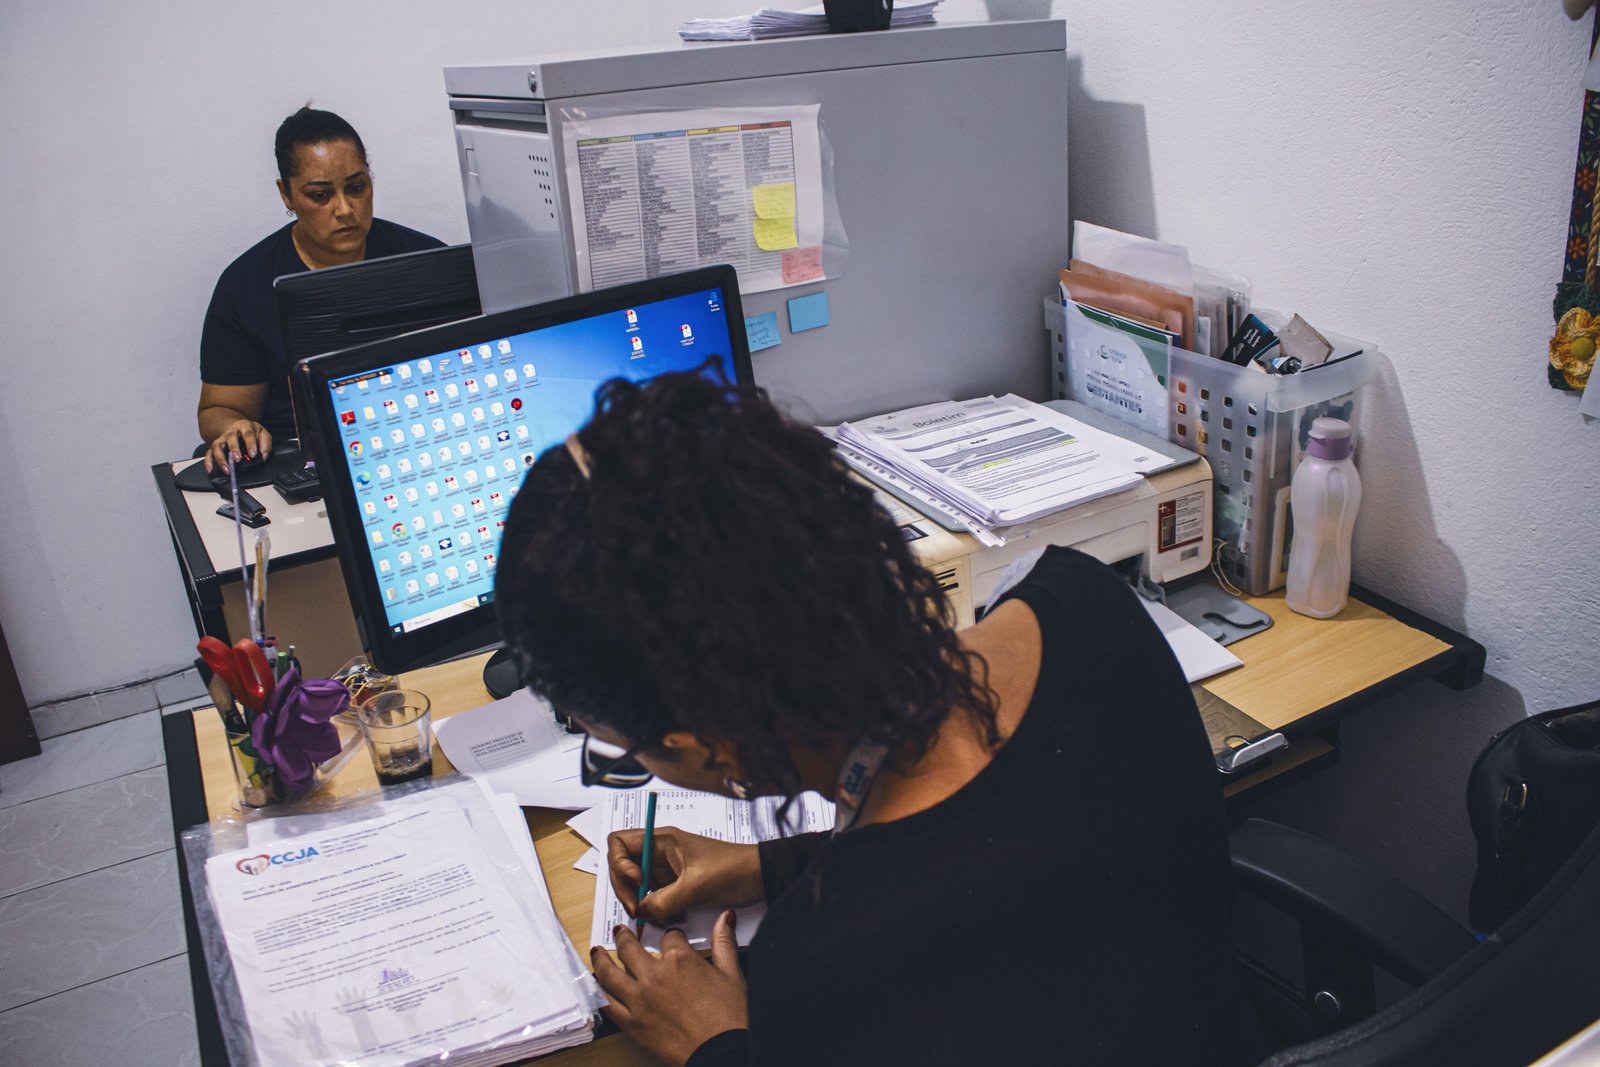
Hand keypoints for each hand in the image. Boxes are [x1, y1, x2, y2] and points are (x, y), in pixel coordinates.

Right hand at [204, 420, 271, 473]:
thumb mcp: (262, 433)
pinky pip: (208, 453)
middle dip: (233, 449)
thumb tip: (264, 456)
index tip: (253, 454)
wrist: (236, 425)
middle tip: (237, 459)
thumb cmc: (251, 432)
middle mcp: (231, 432)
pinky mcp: (215, 446)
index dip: (250, 444)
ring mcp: (221, 439)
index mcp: (244, 426)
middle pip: (230, 438)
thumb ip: (265, 444)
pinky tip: (210, 470)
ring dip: (220, 458)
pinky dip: (208, 462)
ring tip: (226, 469)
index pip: (248, 434)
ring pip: (217, 446)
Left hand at [591, 912, 747, 1066]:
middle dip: (625, 937)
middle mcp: (654, 975)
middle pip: (630, 948)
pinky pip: (608, 1005)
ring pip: (610, 973)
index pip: (669, 937)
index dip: (670, 936)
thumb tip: (726, 918)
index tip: (669, 937)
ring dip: (601, 959)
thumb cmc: (731, 1017)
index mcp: (680, 959)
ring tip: (597, 951)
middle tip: (620, 932)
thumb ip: (724, 942)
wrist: (722, 1052)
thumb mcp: (732, 974)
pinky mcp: (632, 1023)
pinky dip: (598, 993)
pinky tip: (596, 987)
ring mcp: (640, 1000)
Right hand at [607, 828, 762, 924]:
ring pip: (637, 887)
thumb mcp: (696, 886)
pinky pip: (653, 898)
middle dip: (627, 890)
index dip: (619, 863)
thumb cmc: (733, 869)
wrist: (760, 877)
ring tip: (656, 918)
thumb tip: (641, 912)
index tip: (637, 880)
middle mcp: (659, 853)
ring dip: (641, 904)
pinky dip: (655, 911)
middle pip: (623, 868)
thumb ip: (663, 900)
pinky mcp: (675, 886)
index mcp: (662, 840)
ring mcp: (666, 870)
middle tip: (638, 910)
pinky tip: (668, 918)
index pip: (619, 843)